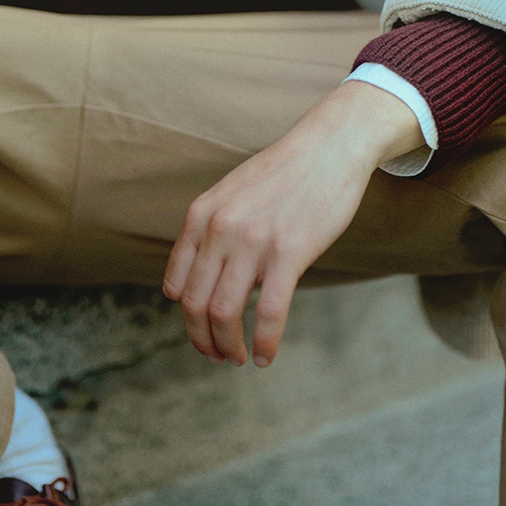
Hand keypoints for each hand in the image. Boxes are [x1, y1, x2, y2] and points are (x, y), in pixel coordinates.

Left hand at [163, 79, 422, 368]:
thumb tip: (204, 276)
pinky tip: (266, 356)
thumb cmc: (285, 173)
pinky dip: (264, 343)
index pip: (176, 285)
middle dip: (203, 340)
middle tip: (218, 356)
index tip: (202, 331)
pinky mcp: (289, 252)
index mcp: (201, 215)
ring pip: (223, 314)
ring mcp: (252, 241)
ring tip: (239, 359)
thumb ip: (213, 229)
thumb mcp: (232, 193)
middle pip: (195, 306)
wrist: (329, 146)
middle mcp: (219, 228)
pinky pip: (268, 313)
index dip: (187, 318)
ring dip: (228, 347)